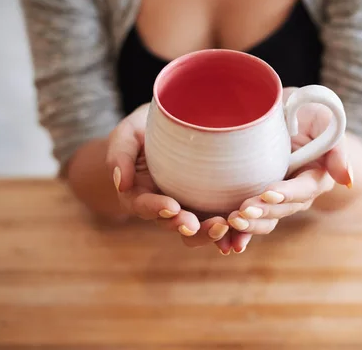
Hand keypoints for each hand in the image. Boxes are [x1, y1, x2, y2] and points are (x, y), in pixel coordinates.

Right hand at [106, 104, 230, 251]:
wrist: (169, 126)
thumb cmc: (143, 129)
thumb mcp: (127, 133)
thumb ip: (120, 154)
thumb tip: (121, 183)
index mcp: (140, 194)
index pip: (144, 206)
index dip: (157, 208)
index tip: (172, 206)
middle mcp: (163, 206)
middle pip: (173, 224)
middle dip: (188, 227)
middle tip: (203, 225)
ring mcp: (186, 207)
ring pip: (196, 229)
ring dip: (209, 233)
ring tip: (224, 227)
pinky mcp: (206, 205)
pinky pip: (216, 221)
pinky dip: (228, 231)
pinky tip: (241, 234)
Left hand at [226, 88, 352, 252]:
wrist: (281, 112)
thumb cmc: (305, 110)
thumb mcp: (323, 116)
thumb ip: (335, 145)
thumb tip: (347, 181)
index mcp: (317, 175)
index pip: (305, 188)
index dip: (288, 193)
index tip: (269, 193)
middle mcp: (298, 193)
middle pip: (284, 208)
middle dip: (264, 211)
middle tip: (243, 211)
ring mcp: (278, 199)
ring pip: (268, 219)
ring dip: (251, 225)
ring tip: (233, 222)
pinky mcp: (259, 201)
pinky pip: (252, 220)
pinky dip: (240, 232)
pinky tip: (226, 238)